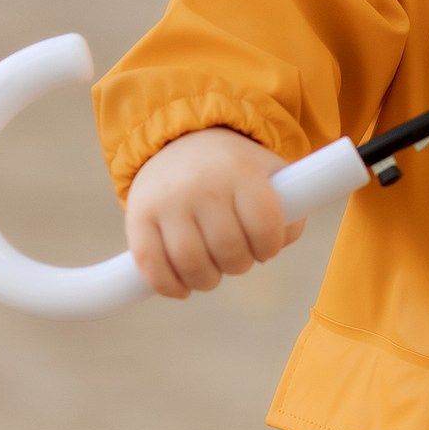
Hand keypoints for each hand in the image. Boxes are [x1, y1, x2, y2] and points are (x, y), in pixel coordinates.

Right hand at [125, 127, 303, 299]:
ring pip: (191, 263)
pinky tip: (182, 287)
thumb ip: (290, 210)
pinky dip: (168, 286)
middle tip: (236, 257)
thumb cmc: (234, 171)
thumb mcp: (270, 174)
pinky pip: (151, 265)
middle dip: (238, 264)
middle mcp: (202, 184)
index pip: (265, 225)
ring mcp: (167, 200)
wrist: (179, 142)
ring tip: (211, 273)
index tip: (264, 246)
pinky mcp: (138, 217)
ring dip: (207, 281)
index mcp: (241, 171)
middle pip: (229, 250)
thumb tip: (280, 243)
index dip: (269, 247)